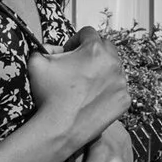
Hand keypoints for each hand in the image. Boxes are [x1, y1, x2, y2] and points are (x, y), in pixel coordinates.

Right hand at [26, 27, 129, 152]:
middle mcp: (113, 63)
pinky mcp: (124, 100)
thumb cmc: (48, 94)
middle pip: (106, 47)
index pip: (88, 33)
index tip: (68, 52)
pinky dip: (108, 91)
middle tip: (78, 66)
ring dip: (102, 71)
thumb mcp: (36, 63)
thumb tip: (50, 48)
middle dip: (92, 53)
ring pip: (114, 68)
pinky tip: (92, 98)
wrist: (59, 128)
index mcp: (95, 49)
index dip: (75, 40)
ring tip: (85, 84)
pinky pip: (118, 89)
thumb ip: (44, 48)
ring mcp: (121, 82)